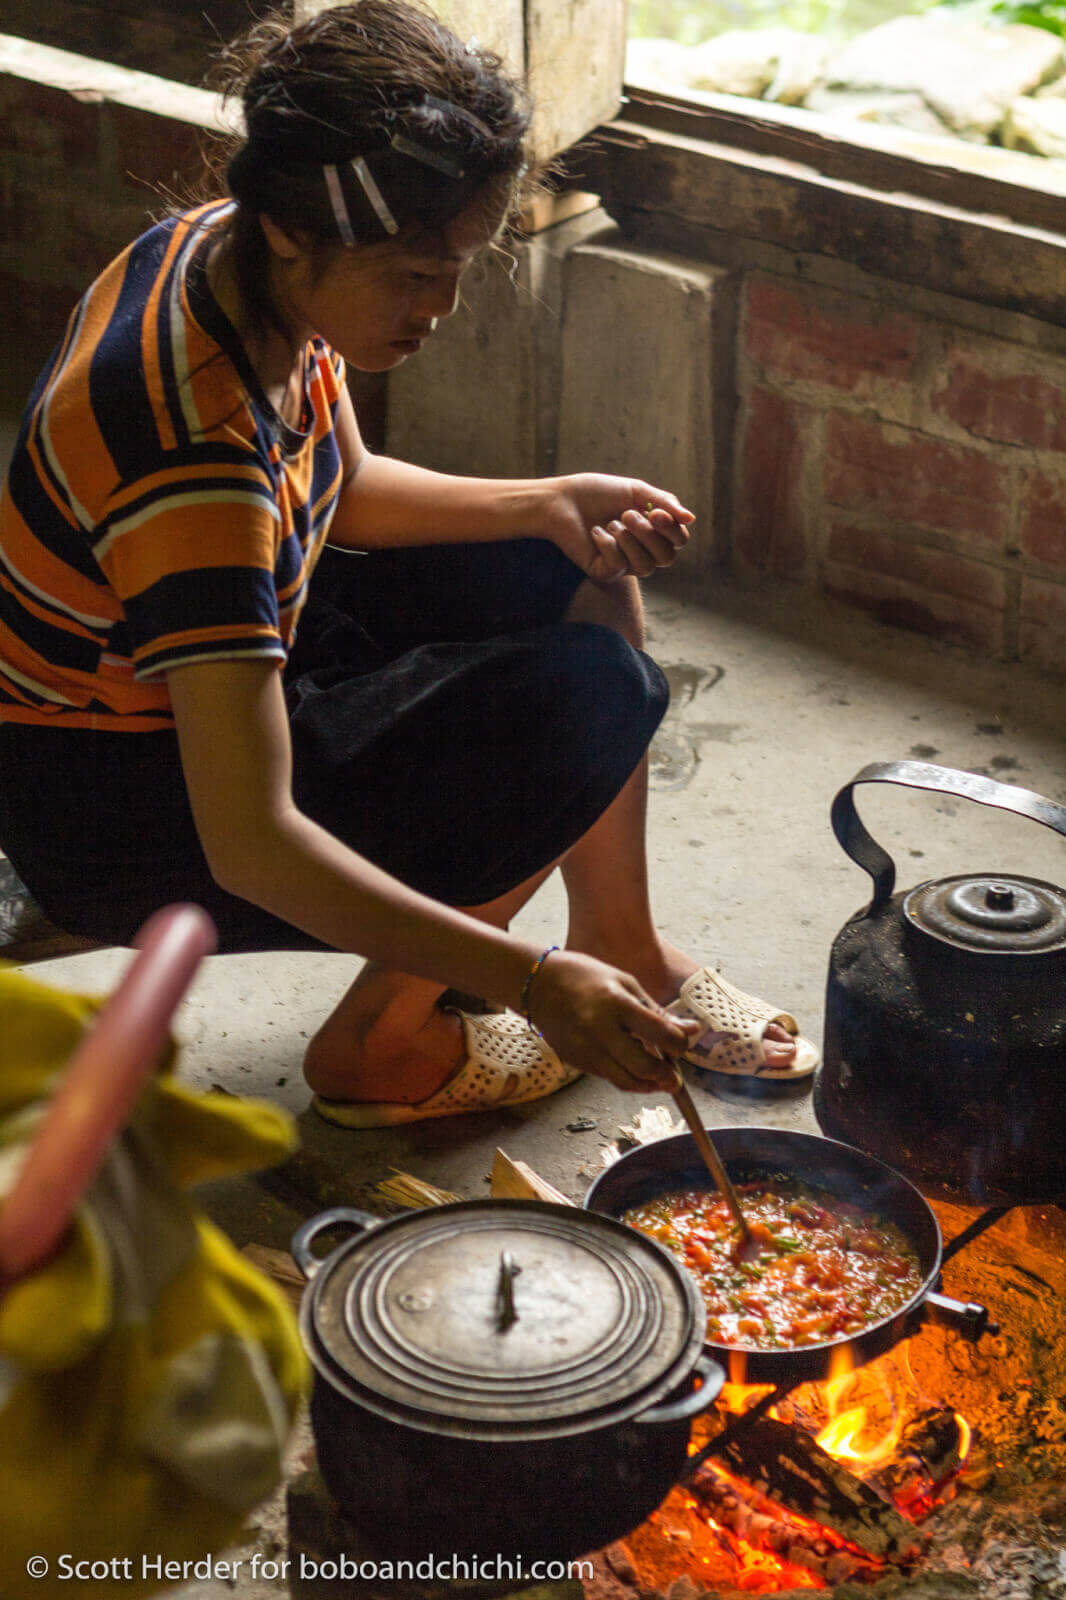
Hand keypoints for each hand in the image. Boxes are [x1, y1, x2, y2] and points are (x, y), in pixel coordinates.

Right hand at [523, 949, 701, 1091]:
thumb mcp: (626, 984)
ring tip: (659, 1078)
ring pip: (625, 1081)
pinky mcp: (577, 1061)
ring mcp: (586, 1049)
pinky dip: (627, 1078)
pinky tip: (635, 1069)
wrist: (538, 985)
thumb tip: (692, 1031)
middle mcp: (600, 1030)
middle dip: (666, 1076)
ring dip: (648, 1084)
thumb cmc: (586, 977)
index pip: (660, 1033)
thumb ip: (658, 1012)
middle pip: (644, 1067)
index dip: (680, 1044)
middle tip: (675, 1076)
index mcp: (617, 1004)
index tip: (684, 1042)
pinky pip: (609, 1078)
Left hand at [542, 474, 694, 583]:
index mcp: (653, 531)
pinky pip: (619, 566)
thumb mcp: (636, 491)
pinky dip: (608, 545)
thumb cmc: (598, 493)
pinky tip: (595, 533)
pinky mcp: (605, 572)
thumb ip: (665, 503)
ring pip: (646, 567)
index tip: (654, 511)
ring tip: (611, 523)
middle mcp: (642, 551)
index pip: (679, 540)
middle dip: (650, 536)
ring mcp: (625, 564)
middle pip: (667, 558)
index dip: (671, 529)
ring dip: (629, 541)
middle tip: (627, 515)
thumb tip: (692, 519)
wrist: (563, 500)